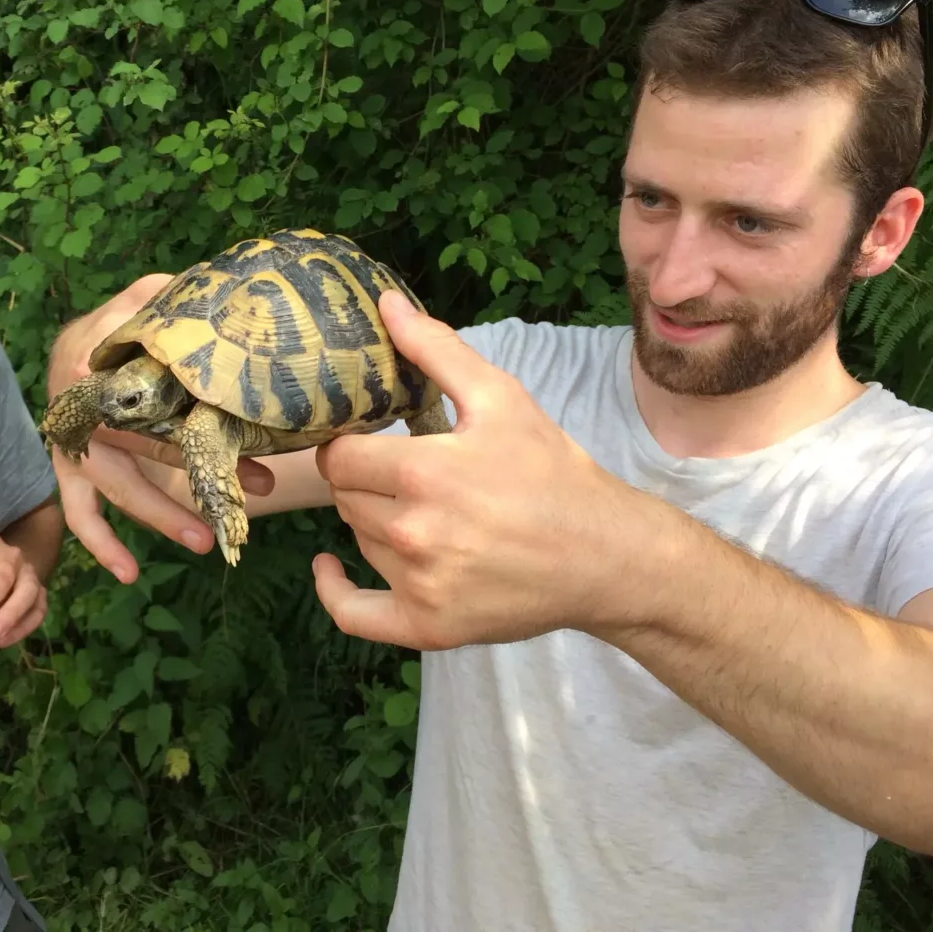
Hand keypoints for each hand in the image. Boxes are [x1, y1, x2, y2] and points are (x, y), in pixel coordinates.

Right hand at [48, 274, 273, 583]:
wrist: (75, 343)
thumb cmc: (123, 324)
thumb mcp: (146, 297)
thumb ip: (172, 300)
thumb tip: (220, 304)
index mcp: (97, 361)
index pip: (153, 401)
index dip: (205, 425)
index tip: (257, 444)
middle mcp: (77, 405)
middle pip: (142, 447)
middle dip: (200, 474)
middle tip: (258, 490)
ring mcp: (70, 442)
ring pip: (114, 487)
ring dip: (159, 514)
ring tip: (204, 540)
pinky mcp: (68, 470)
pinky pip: (78, 513)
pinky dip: (100, 543)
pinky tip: (129, 571)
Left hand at [312, 291, 640, 651]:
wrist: (606, 556)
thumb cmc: (553, 472)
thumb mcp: (501, 399)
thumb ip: (437, 350)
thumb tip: (385, 304)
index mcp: (427, 474)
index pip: (341, 456)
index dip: (350, 444)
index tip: (371, 439)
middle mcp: (416, 534)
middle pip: (345, 499)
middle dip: (365, 481)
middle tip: (403, 473)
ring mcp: (421, 586)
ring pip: (358, 541)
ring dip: (373, 523)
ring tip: (421, 510)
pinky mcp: (429, 627)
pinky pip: (352, 614)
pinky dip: (333, 590)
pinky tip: (327, 569)